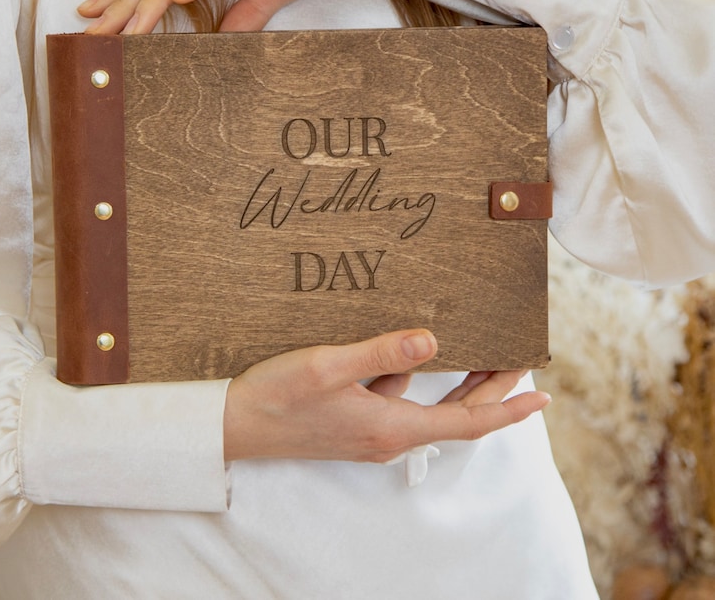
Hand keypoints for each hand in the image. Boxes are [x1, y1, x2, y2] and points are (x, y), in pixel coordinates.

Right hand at [222, 328, 549, 462]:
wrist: (233, 424)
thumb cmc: (276, 396)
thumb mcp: (329, 366)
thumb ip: (382, 352)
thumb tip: (433, 341)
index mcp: (390, 427)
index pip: (467, 423)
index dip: (508, 409)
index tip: (542, 397)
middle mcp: (386, 435)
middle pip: (455, 416)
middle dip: (491, 391)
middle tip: (517, 361)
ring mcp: (369, 429)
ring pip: (427, 406)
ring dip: (454, 382)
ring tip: (476, 348)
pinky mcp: (352, 420)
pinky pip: (396, 398)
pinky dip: (412, 376)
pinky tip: (404, 347)